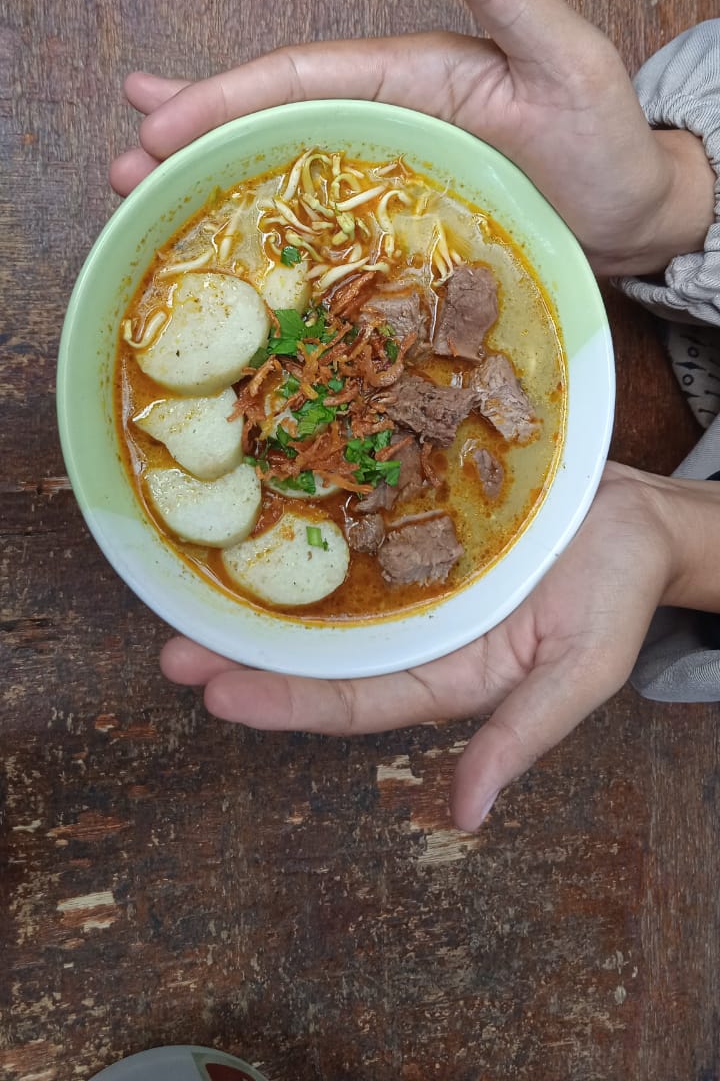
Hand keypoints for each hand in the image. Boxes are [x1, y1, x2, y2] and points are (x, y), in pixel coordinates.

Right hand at [111, 0, 713, 274]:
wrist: (634, 214)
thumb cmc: (606, 141)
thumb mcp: (565, 55)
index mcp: (412, 74)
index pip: (303, 77)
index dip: (228, 97)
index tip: (159, 121)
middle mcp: (389, 112)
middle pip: (274, 115)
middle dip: (193, 134)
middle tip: (120, 167)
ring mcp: (390, 162)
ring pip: (284, 158)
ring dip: (211, 170)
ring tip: (137, 188)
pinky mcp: (397, 210)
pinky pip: (319, 207)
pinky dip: (266, 207)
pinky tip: (223, 218)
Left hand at [160, 463, 676, 829]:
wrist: (638, 513)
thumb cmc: (618, 594)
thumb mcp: (580, 672)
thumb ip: (523, 736)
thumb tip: (468, 814)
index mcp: (447, 675)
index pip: (350, 701)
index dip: (283, 701)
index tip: (217, 696)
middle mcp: (415, 632)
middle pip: (317, 654)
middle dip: (244, 657)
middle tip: (170, 654)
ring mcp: (411, 579)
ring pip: (320, 598)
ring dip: (256, 602)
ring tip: (185, 599)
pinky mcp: (414, 523)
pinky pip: (350, 532)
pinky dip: (303, 537)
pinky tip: (256, 526)